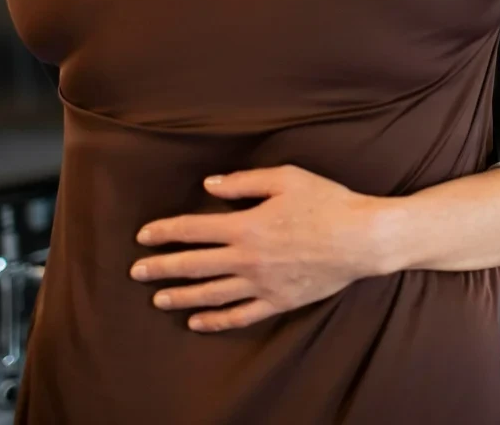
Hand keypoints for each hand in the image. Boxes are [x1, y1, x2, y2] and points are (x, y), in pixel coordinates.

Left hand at [130, 165, 391, 332]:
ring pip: (211, 294)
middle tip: (137, 272)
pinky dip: (216, 321)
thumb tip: (209, 185)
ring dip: (180, 296)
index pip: (194, 229)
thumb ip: (245, 182)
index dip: (165, 232)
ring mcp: (262, 283)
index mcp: (246, 225)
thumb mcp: (287, 178)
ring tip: (158, 300)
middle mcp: (247, 258)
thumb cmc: (327, 202)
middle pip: (194, 265)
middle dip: (161, 268)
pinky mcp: (279, 301)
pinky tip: (197, 321)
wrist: (362, 238)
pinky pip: (240, 315)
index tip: (143, 236)